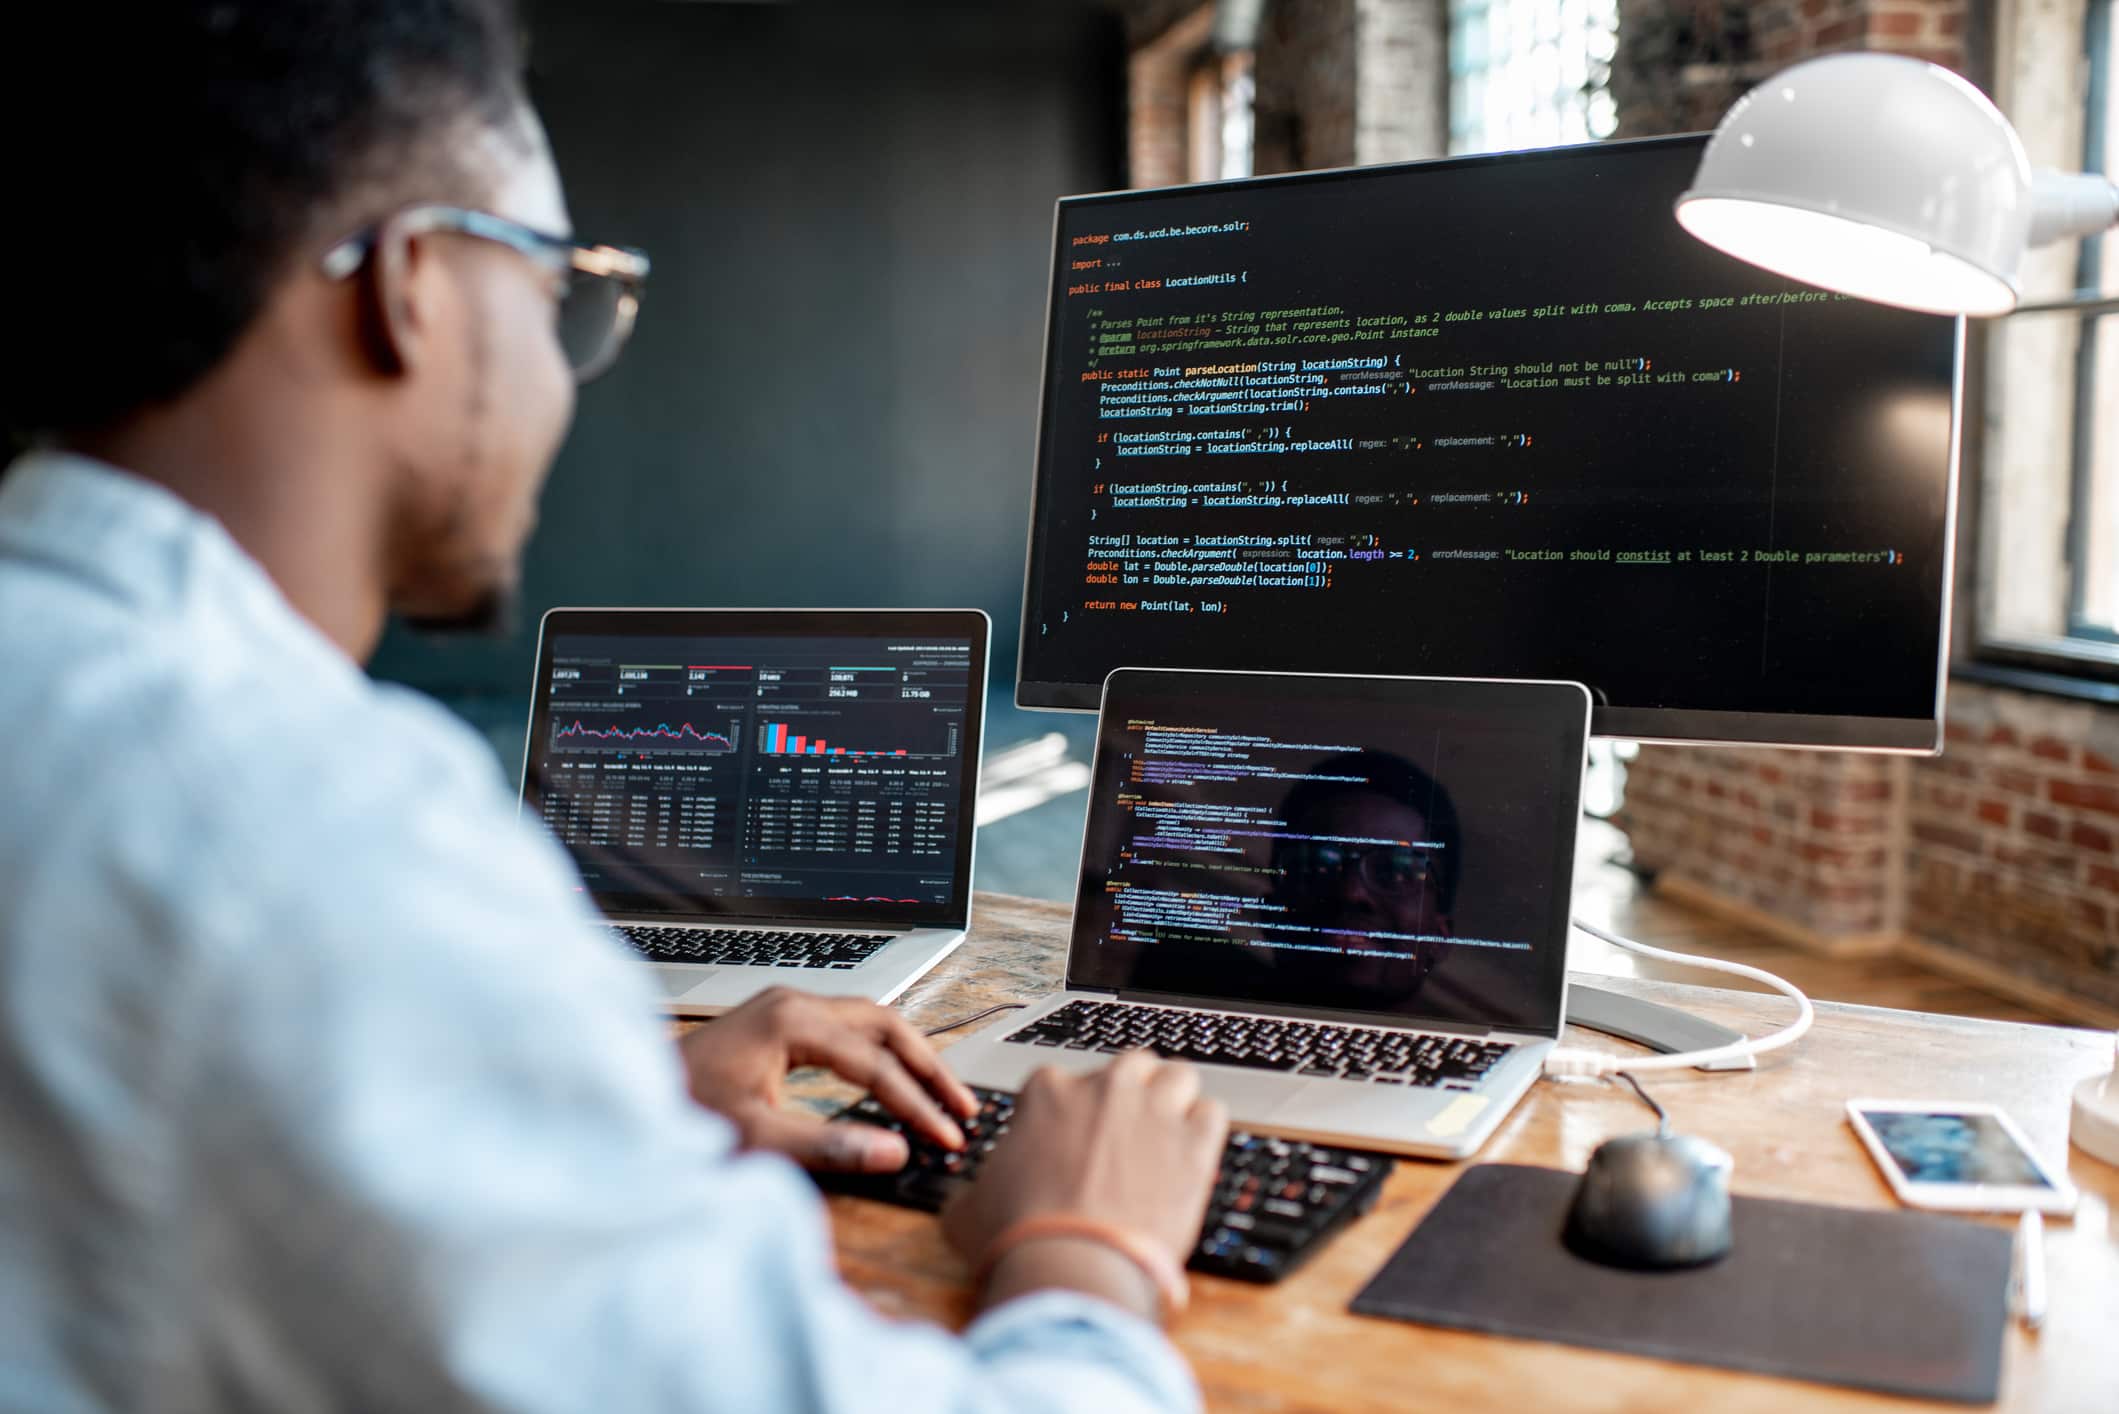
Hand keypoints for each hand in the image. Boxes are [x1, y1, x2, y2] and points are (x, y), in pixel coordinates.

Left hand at [678, 987, 976, 1172]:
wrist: (624, 1098)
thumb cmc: (679, 1114)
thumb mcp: (756, 1138)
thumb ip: (828, 1146)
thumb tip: (894, 1152)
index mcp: (792, 1022)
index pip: (875, 1063)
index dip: (917, 1104)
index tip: (947, 1137)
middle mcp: (792, 1003)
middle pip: (885, 1025)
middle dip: (929, 1068)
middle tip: (963, 1108)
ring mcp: (783, 1009)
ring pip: (869, 1022)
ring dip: (908, 1056)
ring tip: (941, 1094)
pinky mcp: (775, 1024)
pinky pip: (846, 1029)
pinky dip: (879, 1053)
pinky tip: (891, 1079)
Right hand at [941, 1052, 1226, 1311]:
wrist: (1070, 1267)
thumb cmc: (1017, 1238)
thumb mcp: (969, 1209)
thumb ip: (974, 1188)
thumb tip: (970, 1199)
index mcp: (1048, 1091)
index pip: (1066, 1082)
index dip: (1072, 1114)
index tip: (1075, 1143)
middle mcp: (1105, 1087)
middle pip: (1130, 1067)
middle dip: (1130, 1094)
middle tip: (1126, 1135)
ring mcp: (1154, 1110)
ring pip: (1178, 1076)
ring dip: (1174, 1101)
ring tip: (1167, 1137)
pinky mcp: (1195, 1142)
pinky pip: (1213, 1113)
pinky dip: (1204, 1132)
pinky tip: (1193, 1158)